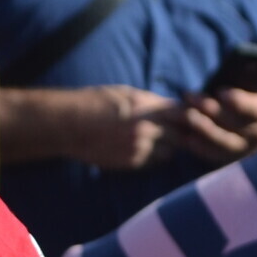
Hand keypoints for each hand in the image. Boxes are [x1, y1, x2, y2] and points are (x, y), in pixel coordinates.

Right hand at [62, 85, 182, 168]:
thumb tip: (170, 107)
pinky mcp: (132, 162)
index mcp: (145, 105)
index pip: (181, 112)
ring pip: (170, 151)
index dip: (186, 115)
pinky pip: (154, 162)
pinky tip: (145, 150)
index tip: (187, 117)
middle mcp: (145, 127)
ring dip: (169, 147)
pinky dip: (155, 157)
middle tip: (176, 132)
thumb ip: (150, 102)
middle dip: (180, 133)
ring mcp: (139, 147)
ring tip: (159, 141)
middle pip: (180, 134)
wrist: (70, 125)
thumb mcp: (125, 93)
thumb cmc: (94, 103)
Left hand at [163, 80, 256, 165]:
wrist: (253, 106)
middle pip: (237, 128)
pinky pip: (215, 155)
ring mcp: (246, 147)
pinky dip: (200, 147)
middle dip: (213, 112)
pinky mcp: (230, 155)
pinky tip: (184, 135)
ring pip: (225, 145)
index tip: (221, 92)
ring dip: (204, 130)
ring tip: (185, 115)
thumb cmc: (256, 82)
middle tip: (191, 97)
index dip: (240, 102)